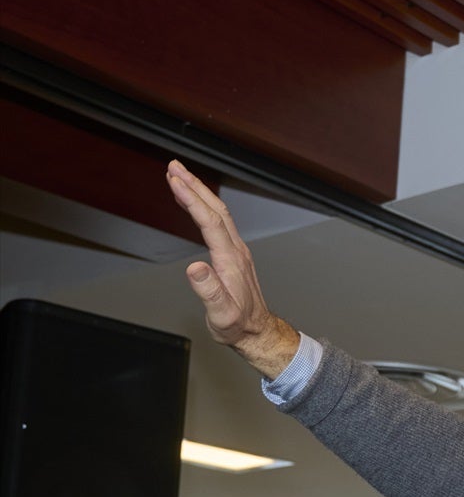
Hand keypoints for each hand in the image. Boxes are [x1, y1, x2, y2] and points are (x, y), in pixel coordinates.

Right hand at [166, 161, 301, 376]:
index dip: (191, 199)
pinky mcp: (233, 254)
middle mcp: (236, 250)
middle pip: (215, 209)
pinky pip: (218, 223)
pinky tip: (191, 204)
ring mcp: (236, 250)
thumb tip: (195, 269)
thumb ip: (209, 291)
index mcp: (230, 259)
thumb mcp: (221, 313)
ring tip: (178, 176)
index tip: (174, 180)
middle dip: (194, 185)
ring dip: (199, 192)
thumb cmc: (238, 324)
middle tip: (174, 166)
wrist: (257, 331)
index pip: (209, 221)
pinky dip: (203, 207)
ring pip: (218, 213)